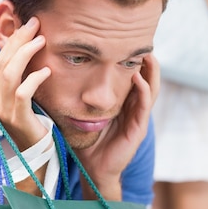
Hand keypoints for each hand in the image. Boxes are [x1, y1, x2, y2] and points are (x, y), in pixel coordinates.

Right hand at [0, 17, 50, 150]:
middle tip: (36, 24)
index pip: (0, 58)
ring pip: (10, 73)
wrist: (33, 154)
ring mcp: (3, 109)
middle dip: (20, 39)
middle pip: (3, 61)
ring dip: (26, 53)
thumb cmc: (33, 122)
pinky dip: (34, 79)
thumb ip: (22, 77)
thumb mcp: (23, 97)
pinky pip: (23, 93)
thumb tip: (30, 49)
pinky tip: (46, 71)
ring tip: (41, 40)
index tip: (29, 24)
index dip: (14, 39)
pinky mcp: (16, 118)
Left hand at [75, 54, 159, 199]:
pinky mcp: (138, 128)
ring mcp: (138, 118)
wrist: (93, 168)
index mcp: (122, 103)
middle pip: (146, 78)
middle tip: (143, 41)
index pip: (132, 76)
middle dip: (147, 61)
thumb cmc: (86, 141)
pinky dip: (143, 91)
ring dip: (151, 71)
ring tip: (147, 54)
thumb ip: (78, 95)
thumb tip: (57, 73)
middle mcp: (134, 108)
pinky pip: (144, 106)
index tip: (127, 40)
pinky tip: (137, 78)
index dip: (132, 59)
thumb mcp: (83, 113)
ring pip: (151, 89)